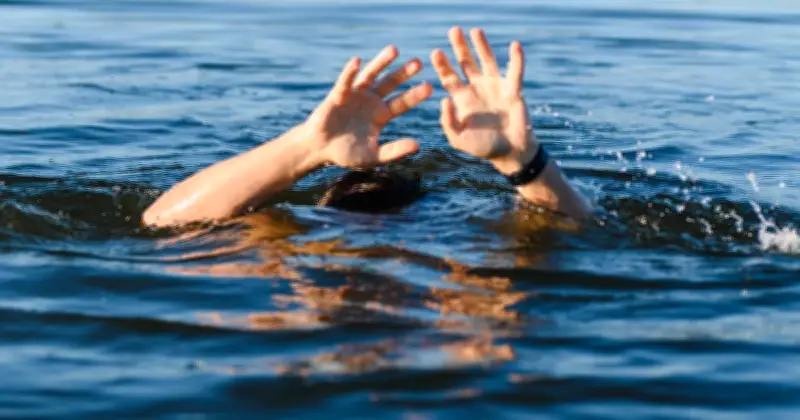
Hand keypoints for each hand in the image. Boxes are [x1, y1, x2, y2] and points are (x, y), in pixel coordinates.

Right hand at [304, 46, 432, 168]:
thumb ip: (394, 151)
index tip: (430, 87)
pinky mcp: (338, 94)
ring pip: (371, 75)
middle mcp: (371, 101)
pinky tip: (358, 61)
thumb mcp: (374, 156)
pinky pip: (345, 81)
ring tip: (394, 50)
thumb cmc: (347, 154)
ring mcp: (355, 95)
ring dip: (381, 62)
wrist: (320, 150)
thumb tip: (418, 146)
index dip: (414, 95)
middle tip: (419, 63)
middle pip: (390, 84)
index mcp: (381, 115)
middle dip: (403, 73)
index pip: (401, 103)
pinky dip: (351, 72)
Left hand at [432, 27, 536, 174]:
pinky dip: (516, 59)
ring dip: (482, 46)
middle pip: (466, 63)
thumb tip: (443, 100)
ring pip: (487, 61)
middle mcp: (477, 88)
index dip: (442, 65)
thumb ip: (448, 122)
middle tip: (453, 31)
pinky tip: (515, 45)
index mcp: (462, 98)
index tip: (435, 52)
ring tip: (475, 30)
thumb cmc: (482, 146)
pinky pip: (515, 72)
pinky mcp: (512, 90)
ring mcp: (495, 87)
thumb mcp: (458, 139)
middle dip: (459, 47)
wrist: (509, 152)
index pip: (449, 77)